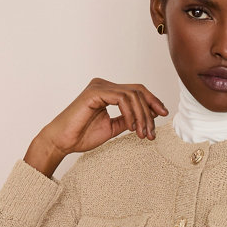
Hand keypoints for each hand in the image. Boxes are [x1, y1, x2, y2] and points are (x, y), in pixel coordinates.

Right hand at [40, 77, 168, 156]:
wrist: (63, 142)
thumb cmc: (82, 135)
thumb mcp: (112, 128)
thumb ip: (127, 120)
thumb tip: (148, 116)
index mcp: (108, 92)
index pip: (136, 91)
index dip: (152, 101)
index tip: (163, 115)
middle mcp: (104, 85)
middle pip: (137, 91)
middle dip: (150, 110)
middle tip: (152, 132)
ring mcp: (99, 86)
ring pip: (132, 95)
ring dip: (142, 116)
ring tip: (142, 134)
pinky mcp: (94, 92)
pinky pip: (121, 98)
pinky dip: (131, 113)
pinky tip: (132, 127)